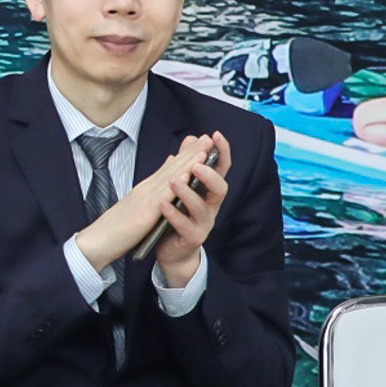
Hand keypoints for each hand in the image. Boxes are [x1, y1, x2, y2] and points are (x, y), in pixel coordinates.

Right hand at [80, 134, 226, 267]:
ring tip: (205, 146)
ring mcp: (145, 198)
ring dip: (189, 160)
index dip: (184, 155)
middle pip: (172, 167)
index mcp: (144, 190)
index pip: (168, 168)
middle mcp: (146, 189)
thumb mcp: (135, 208)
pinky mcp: (145, 212)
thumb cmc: (115, 228)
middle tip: (208, 136)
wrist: (97, 241)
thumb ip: (149, 195)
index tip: (199, 142)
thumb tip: (158, 188)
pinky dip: (178, 181)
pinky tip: (190, 171)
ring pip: (171, 176)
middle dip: (191, 151)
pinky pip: (165, 195)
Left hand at [151, 132, 232, 277]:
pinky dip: (173, 214)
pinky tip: (163, 205)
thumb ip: (186, 163)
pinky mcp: (192, 238)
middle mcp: (211, 206)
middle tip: (197, 164)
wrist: (172, 250)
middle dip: (210, 175)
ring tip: (174, 181)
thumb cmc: (177, 215)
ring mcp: (203, 223)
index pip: (222, 169)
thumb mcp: (182, 187)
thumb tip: (192, 138)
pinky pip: (184, 226)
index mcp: (209, 191)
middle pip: (220, 189)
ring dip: (187, 193)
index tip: (216, 135)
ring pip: (201, 207)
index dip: (222, 152)